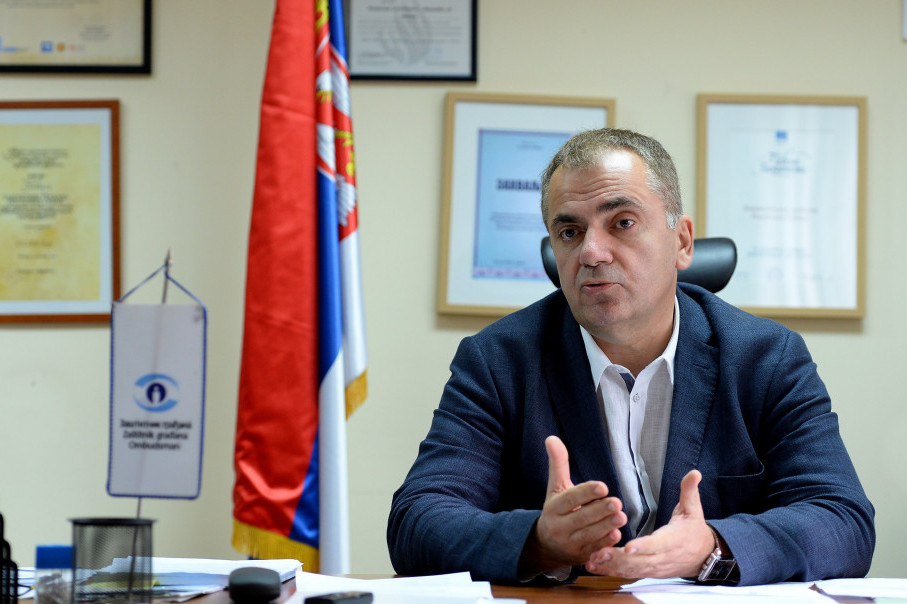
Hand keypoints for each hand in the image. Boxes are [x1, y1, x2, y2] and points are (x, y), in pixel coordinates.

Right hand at [520, 436, 625, 572]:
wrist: (546, 545)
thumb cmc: (556, 511)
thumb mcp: (555, 488)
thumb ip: (558, 464)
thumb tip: (552, 438)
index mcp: (553, 508)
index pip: (569, 499)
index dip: (585, 493)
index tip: (602, 486)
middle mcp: (559, 527)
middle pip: (581, 518)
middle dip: (600, 511)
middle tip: (617, 502)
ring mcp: (569, 543)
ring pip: (589, 535)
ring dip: (606, 526)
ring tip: (621, 517)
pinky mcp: (580, 557)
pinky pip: (593, 550)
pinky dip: (605, 544)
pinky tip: (617, 535)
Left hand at [585, 469, 714, 577]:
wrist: (702, 555)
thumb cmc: (693, 529)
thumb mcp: (693, 509)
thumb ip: (689, 490)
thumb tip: (694, 473)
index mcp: (674, 540)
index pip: (658, 545)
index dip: (643, 547)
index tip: (628, 547)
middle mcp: (663, 557)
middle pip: (640, 561)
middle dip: (619, 559)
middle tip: (599, 552)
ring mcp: (655, 568)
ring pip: (632, 570)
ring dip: (612, 566)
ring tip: (592, 561)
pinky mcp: (648, 572)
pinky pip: (629, 574)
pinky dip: (611, 572)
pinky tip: (593, 566)